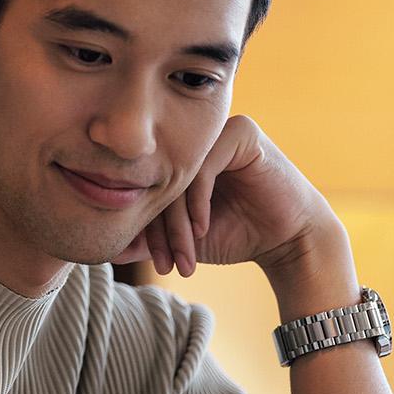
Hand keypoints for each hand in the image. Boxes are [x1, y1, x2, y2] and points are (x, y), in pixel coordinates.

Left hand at [115, 115, 337, 279]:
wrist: (287, 240)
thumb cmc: (234, 234)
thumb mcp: (180, 238)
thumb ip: (146, 237)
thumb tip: (105, 247)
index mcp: (175, 154)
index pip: (143, 185)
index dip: (143, 225)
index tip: (152, 262)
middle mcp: (193, 137)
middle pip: (157, 180)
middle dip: (161, 230)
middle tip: (167, 264)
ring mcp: (217, 130)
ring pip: (178, 175)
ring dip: (178, 223)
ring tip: (184, 255)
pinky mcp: (242, 132)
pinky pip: (203, 166)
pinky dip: (198, 202)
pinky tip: (203, 228)